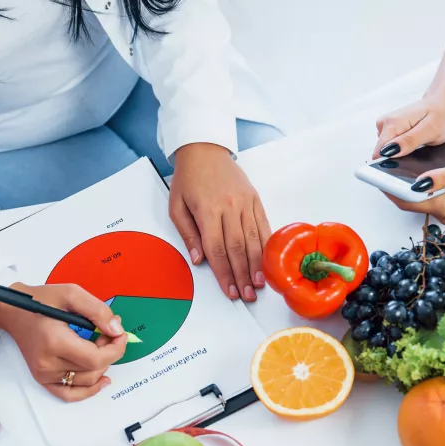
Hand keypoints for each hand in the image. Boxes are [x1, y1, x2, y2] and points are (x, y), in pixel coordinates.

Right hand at [0, 283, 127, 401]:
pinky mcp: (43, 379)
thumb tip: (116, 330)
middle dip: (109, 352)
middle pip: (94, 370)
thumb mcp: (71, 294)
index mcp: (55, 342)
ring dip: (101, 365)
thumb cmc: (39, 300)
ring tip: (98, 345)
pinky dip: (88, 390)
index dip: (116, 349)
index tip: (120, 335)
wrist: (13, 311)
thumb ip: (97, 311)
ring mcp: (44, 374)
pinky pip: (70, 394)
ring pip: (87, 381)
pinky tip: (102, 380)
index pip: (97, 359)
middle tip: (106, 332)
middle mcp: (48, 363)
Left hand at [169, 143, 270, 301]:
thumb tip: (199, 259)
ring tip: (260, 284)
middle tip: (247, 295)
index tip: (229, 291)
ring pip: (254, 239)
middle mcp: (230, 207)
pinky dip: (267, 245)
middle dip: (243, 275)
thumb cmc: (188, 179)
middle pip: (238, 248)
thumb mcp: (176, 206)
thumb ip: (188, 234)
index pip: (217, 249)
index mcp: (208, 210)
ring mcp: (245, 202)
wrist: (204, 149)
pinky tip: (268, 261)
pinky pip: (264, 225)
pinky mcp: (255, 199)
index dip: (224, 273)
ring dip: (257, 265)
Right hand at [373, 93, 444, 158]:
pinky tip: (412, 141)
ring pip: (385, 150)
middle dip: (397, 156)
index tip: (406, 161)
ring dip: (400, 152)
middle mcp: (384, 123)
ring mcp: (384, 125)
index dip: (391, 162)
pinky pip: (389, 145)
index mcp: (392, 123)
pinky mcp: (388, 128)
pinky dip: (401, 147)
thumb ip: (409, 141)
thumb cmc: (440, 116)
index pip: (380, 152)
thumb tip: (389, 152)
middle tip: (417, 149)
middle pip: (382, 152)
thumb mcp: (431, 131)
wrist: (442, 103)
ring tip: (417, 143)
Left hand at [384, 156, 444, 225]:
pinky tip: (417, 177)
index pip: (408, 201)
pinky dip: (421, 192)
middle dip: (394, 189)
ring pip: (420, 203)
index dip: (389, 190)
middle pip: (411, 204)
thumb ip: (441, 178)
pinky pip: (431, 202)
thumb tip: (416, 183)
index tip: (376, 177)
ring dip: (407, 190)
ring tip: (395, 171)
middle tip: (382, 171)